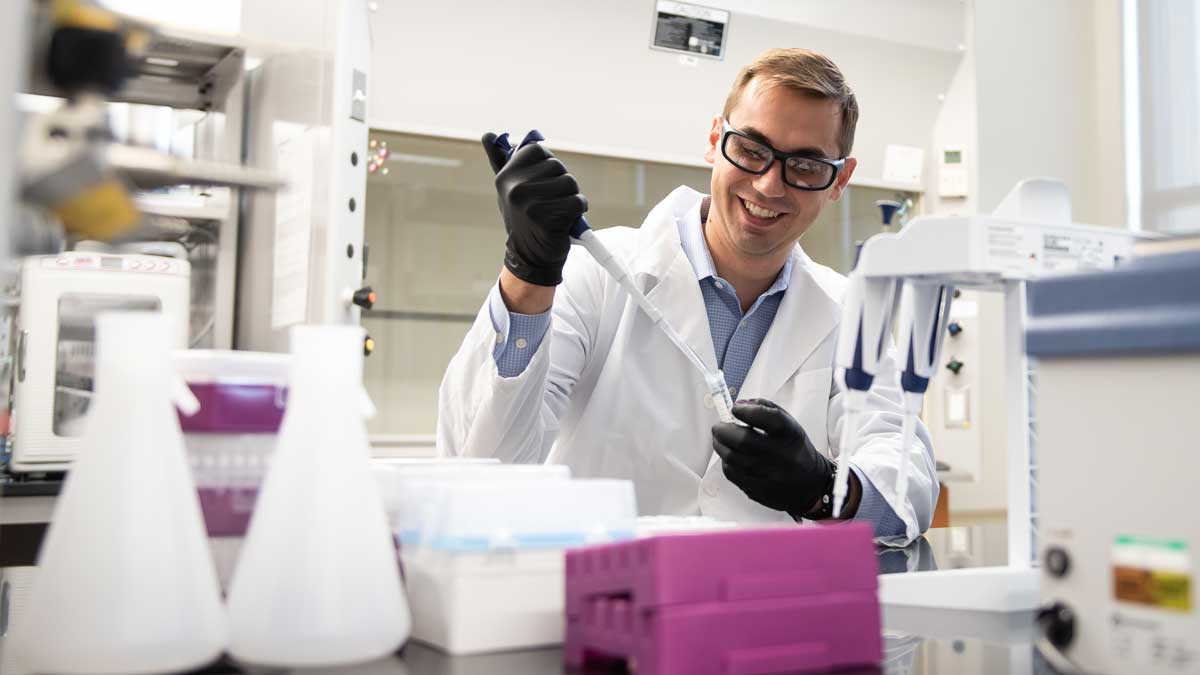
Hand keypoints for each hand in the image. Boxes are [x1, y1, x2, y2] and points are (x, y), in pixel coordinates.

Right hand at [481, 134, 587, 286]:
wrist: (530, 256)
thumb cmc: (524, 218)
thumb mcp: (509, 189)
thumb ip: (501, 161)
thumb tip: (488, 134)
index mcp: (505, 177)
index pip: (537, 150)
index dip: (547, 164)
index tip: (543, 181)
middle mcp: (515, 188)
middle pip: (557, 166)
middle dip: (561, 182)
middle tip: (551, 201)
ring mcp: (530, 204)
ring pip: (569, 182)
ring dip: (571, 196)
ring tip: (558, 210)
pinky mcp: (548, 219)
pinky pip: (577, 201)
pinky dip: (578, 210)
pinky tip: (566, 220)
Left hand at [711, 398, 837, 518]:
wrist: (810, 484)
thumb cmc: (793, 448)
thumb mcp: (788, 423)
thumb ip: (764, 408)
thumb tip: (739, 405)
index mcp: (789, 435)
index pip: (767, 419)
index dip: (747, 411)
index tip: (735, 408)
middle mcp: (780, 456)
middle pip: (742, 440)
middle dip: (723, 430)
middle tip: (718, 426)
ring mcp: (768, 476)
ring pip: (732, 458)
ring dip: (720, 445)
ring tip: (720, 439)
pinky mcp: (757, 490)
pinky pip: (731, 473)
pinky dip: (726, 461)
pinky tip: (730, 456)